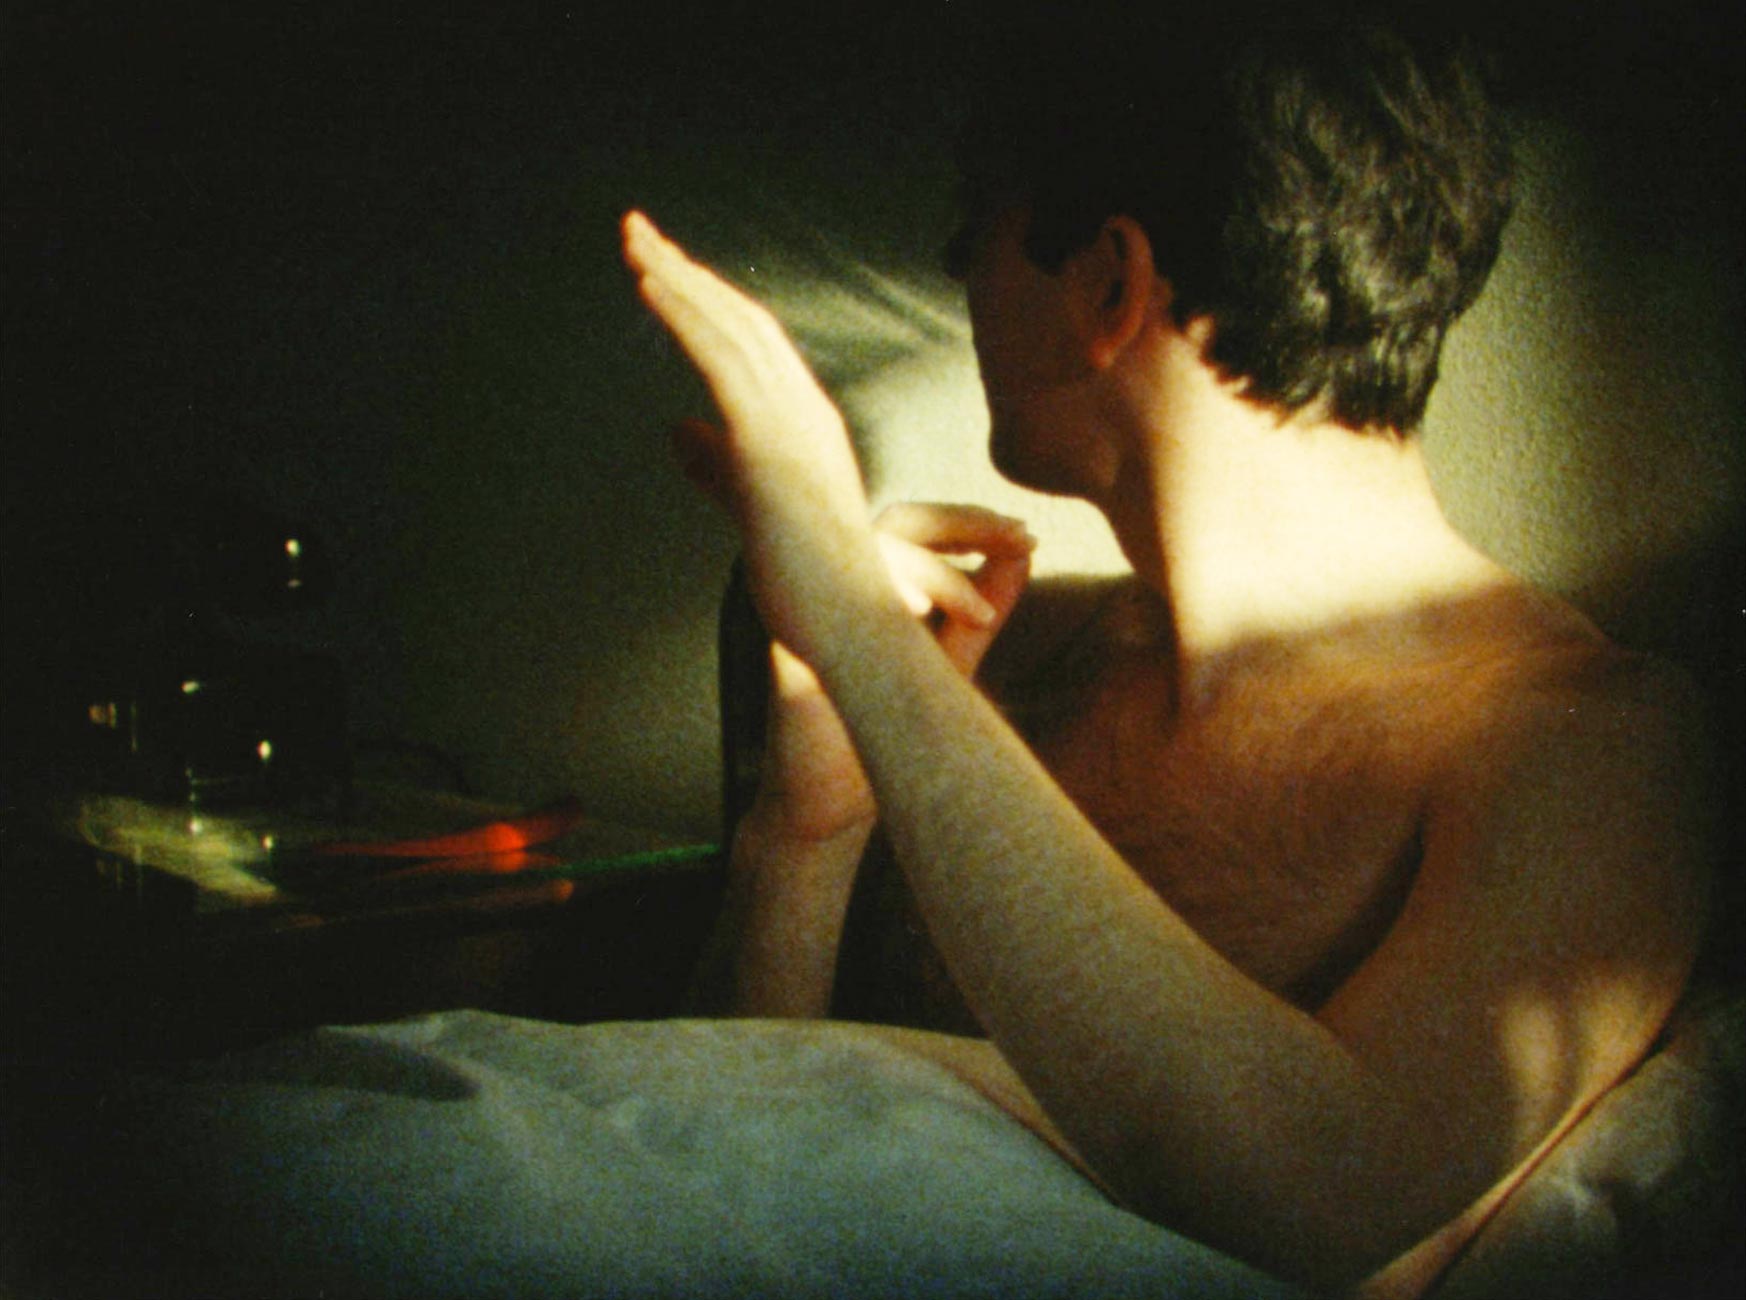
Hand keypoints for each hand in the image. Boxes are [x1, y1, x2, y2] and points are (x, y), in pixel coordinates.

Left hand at [623, 210, 881, 665]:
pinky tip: (649, 286)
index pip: (754, 345)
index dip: (707, 301)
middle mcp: (804, 411)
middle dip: (686, 270)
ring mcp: (791, 423)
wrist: (853, 628)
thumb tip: (678, 432)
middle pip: (742, 319)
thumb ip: (717, 468)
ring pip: (730, 325)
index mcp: (805, 427)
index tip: (663, 271)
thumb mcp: (752, 511)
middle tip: (636, 231)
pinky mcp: (768, 443)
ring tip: (633, 241)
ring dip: (677, 276)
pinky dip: (684, 315)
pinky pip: (721, 360)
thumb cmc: (813, 587)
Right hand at [760, 503, 1035, 842]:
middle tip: (1019, 539)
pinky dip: (877, 596)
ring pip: (867, 552)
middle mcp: (833, 587)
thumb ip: (977, 610)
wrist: (825, 810)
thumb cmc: (876, 736)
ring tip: (980, 615)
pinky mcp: (789, 651)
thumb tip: (1022, 555)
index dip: (972, 520)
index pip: (919, 525)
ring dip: (932, 569)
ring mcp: (809, 614)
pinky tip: (920, 613)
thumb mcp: (945, 664)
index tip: (1027, 534)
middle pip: (897, 522)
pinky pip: (827, 602)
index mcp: (867, 582)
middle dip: (964, 523)